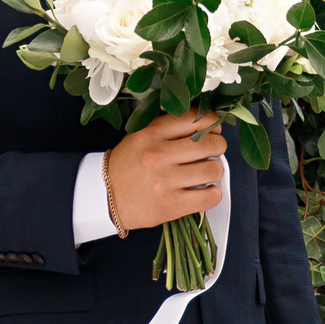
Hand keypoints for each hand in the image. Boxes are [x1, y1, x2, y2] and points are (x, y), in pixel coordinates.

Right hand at [105, 112, 227, 234]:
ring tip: (207, 172)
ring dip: (216, 170)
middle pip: (209, 144)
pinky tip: (206, 191)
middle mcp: (158, 155)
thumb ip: (170, 128)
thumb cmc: (128, 165)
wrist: (105, 197)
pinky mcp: (170, 205)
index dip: (212, 122)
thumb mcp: (141, 137)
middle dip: (219, 146)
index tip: (213, 129)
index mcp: (151, 133)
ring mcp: (164, 181)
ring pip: (213, 170)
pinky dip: (213, 194)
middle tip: (215, 151)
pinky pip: (209, 197)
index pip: (195, 118)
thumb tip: (208, 125)